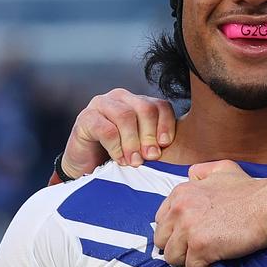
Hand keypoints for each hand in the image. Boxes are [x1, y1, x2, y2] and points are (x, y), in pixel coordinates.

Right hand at [60, 89, 176, 176]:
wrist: (87, 168)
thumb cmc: (120, 158)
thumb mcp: (144, 150)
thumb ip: (159, 144)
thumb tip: (181, 150)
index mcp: (139, 103)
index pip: (161, 105)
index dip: (166, 125)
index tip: (165, 146)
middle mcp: (121, 98)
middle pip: (145, 108)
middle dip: (150, 135)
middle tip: (150, 157)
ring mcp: (102, 104)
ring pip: (126, 117)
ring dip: (133, 143)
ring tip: (134, 162)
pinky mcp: (85, 117)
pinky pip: (106, 129)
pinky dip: (116, 147)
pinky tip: (119, 160)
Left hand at [154, 161, 266, 266]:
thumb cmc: (250, 190)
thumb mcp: (222, 169)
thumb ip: (201, 172)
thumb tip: (192, 176)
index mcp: (181, 193)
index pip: (161, 221)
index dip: (175, 231)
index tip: (190, 235)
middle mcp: (179, 210)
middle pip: (161, 241)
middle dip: (178, 247)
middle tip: (197, 248)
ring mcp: (188, 229)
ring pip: (172, 257)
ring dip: (189, 260)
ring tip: (207, 256)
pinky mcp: (200, 247)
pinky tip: (216, 262)